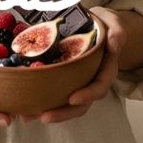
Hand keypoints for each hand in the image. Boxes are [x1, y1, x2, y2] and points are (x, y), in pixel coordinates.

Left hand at [19, 7, 123, 124]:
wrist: (100, 27)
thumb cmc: (107, 25)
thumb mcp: (114, 25)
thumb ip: (117, 34)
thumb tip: (114, 45)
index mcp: (105, 71)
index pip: (99, 87)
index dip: (87, 95)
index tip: (72, 99)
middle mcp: (92, 81)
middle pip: (81, 104)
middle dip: (63, 113)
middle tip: (44, 116)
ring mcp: (79, 83)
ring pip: (66, 104)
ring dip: (48, 112)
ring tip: (28, 117)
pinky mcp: (66, 81)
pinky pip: (55, 95)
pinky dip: (41, 102)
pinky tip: (24, 106)